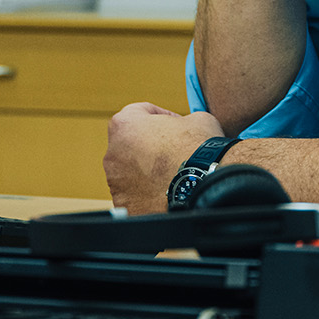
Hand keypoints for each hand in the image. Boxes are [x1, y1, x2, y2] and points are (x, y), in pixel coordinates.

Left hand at [103, 103, 223, 212]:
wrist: (204, 189)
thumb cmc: (199, 151)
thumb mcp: (198, 119)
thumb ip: (182, 119)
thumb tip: (184, 128)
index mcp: (125, 125)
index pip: (137, 112)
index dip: (160, 115)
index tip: (174, 124)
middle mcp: (113, 154)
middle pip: (130, 144)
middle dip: (149, 145)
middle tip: (173, 150)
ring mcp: (116, 183)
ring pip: (130, 172)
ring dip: (147, 171)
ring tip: (172, 173)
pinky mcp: (125, 206)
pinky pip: (135, 196)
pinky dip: (148, 194)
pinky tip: (168, 191)